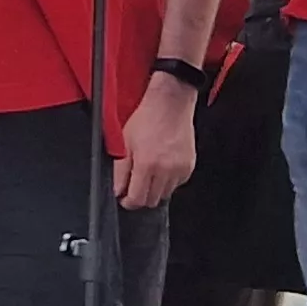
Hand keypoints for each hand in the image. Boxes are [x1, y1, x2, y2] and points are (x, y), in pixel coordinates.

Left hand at [116, 76, 199, 208]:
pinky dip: (168, 181)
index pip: (137, 199)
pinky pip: (177, 184)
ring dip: (155, 189)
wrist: (170, 104)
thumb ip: (120, 171)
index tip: (125, 198)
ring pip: (165, 194)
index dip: (128, 202)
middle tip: (135, 184)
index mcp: (146, 164)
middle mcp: (165, 170)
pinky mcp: (189, 166)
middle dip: (141, 196)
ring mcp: (179, 169)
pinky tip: (162, 166)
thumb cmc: (146, 119)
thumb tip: (117, 191)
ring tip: (150, 172)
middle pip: (152, 201)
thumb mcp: (124, 142)